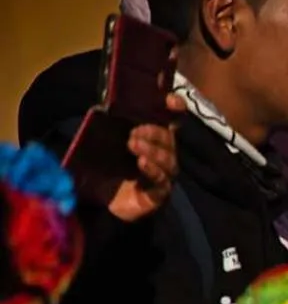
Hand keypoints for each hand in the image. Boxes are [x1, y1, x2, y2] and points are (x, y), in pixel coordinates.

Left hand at [99, 93, 183, 221]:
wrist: (97, 202)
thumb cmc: (101, 169)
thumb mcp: (99, 142)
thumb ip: (104, 126)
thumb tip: (98, 106)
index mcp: (151, 139)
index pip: (170, 120)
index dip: (175, 108)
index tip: (171, 102)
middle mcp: (162, 155)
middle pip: (169, 141)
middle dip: (154, 133)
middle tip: (133, 132)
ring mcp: (163, 175)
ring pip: (168, 160)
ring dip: (153, 150)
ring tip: (132, 145)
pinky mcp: (159, 194)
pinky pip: (162, 181)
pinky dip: (154, 171)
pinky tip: (142, 163)